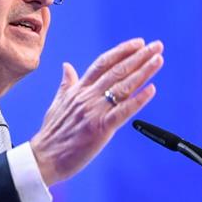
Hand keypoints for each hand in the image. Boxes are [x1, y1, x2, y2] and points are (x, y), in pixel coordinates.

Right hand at [30, 38, 162, 185]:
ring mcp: (94, 111)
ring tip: (157, 60)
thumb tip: (67, 66)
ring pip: (122, 87)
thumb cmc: (52, 134)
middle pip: (117, 70)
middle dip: (139, 57)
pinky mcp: (100, 128)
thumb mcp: (58, 103)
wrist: (44, 158)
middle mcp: (87, 97)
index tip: (138, 43)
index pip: (102, 63)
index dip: (121, 51)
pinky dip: (138, 100)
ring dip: (143, 72)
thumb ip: (66, 84)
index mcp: (78, 90)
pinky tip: (151, 90)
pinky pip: (122, 111)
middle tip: (156, 46)